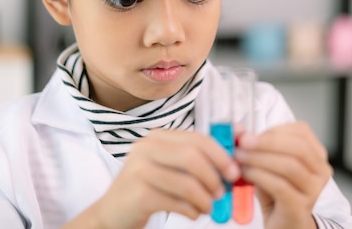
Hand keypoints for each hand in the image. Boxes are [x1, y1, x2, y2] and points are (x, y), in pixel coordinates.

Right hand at [88, 129, 239, 228]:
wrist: (114, 213)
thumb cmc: (150, 188)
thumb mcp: (171, 167)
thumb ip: (197, 157)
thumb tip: (237, 139)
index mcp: (157, 137)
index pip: (196, 138)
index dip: (220, 154)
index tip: (235, 171)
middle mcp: (145, 148)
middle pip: (192, 156)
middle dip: (214, 176)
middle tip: (222, 193)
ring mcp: (139, 169)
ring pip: (187, 182)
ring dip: (205, 199)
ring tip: (207, 208)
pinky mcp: (138, 193)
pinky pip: (176, 202)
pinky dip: (192, 210)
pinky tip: (193, 213)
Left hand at [235, 121, 332, 228]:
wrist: (283, 224)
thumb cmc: (274, 191)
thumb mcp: (265, 164)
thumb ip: (254, 146)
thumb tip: (238, 130)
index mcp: (315, 154)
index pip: (301, 131)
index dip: (274, 130)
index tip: (251, 133)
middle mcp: (320, 170)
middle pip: (298, 147)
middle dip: (267, 142)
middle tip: (243, 142)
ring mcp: (313, 190)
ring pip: (290, 166)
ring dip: (260, 159)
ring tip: (240, 158)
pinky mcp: (301, 207)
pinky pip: (281, 186)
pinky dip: (260, 176)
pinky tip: (245, 174)